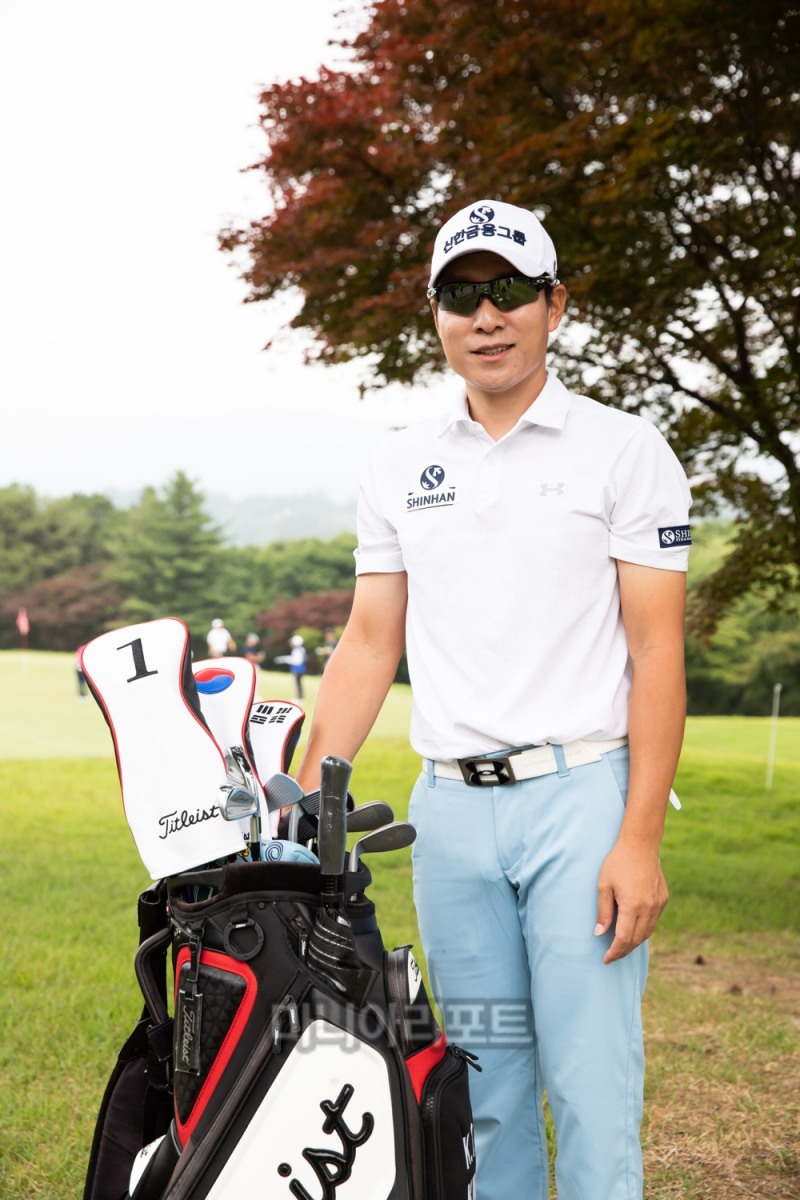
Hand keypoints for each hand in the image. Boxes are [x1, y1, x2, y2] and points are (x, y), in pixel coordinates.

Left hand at [594, 839, 668, 963]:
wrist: (640, 844)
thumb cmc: (618, 862)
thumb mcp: (603, 885)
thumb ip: (603, 912)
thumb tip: (600, 934)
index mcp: (632, 906)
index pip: (624, 939)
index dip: (614, 952)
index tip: (606, 959)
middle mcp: (648, 908)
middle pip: (637, 939)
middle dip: (623, 950)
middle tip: (612, 955)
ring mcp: (658, 904)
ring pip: (647, 932)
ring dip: (634, 942)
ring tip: (621, 946)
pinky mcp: (663, 899)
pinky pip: (653, 921)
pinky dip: (643, 930)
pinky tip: (633, 929)